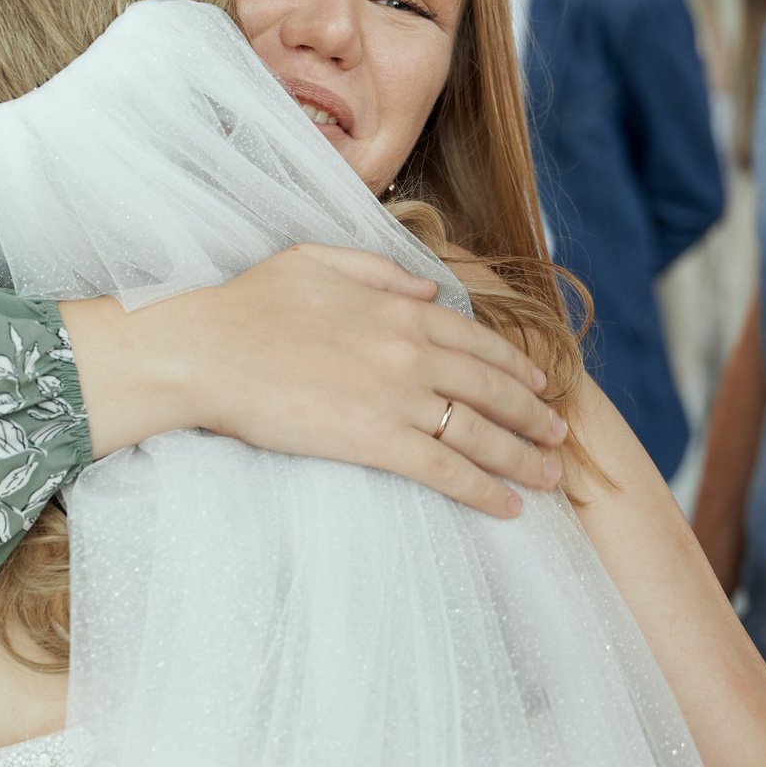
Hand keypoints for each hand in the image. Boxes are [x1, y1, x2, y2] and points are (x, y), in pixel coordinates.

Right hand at [69, 244, 567, 518]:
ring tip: (549, 477)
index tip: (537, 382)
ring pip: (480, 432)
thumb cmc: (247, 304)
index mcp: (398, 307)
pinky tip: (507, 506)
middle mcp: (411, 351)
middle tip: (558, 434)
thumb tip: (427, 286)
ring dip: (522, 456)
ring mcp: (398, 397)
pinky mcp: (377, 441)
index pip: (475, 339)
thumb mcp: (315, 260)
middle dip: (532, 413)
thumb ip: (378, 268)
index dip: (513, 364)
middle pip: (491, 387)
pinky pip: (446, 470)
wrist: (207, 350)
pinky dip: (483, 489)